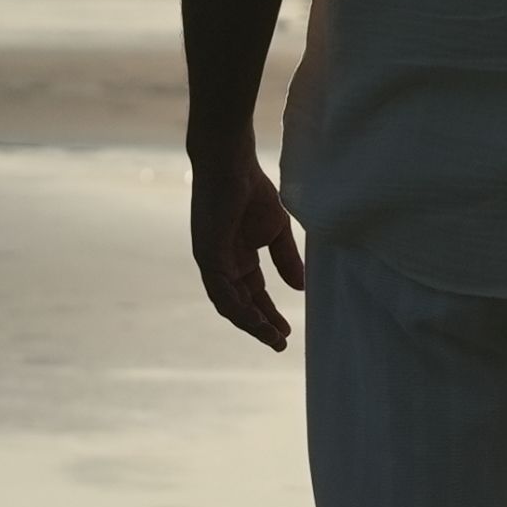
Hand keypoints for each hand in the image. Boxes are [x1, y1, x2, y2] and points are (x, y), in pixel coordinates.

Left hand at [188, 134, 305, 349]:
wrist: (232, 163)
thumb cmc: (252, 190)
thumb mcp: (276, 231)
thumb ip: (285, 259)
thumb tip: (299, 288)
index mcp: (237, 259)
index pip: (252, 295)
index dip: (268, 314)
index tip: (286, 333)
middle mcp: (221, 265)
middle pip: (239, 304)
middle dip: (259, 325)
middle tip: (279, 343)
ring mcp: (212, 261)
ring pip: (228, 303)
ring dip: (249, 322)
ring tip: (270, 335)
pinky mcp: (207, 254)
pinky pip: (220, 289)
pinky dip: (237, 306)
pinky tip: (254, 318)